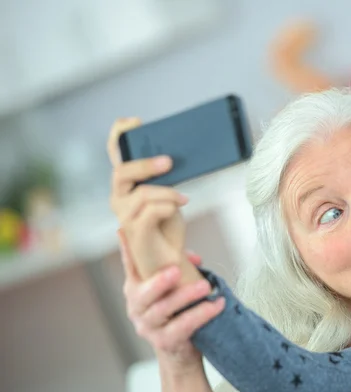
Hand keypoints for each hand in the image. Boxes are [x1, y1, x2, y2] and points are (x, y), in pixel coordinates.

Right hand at [107, 117, 194, 281]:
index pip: (115, 154)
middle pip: (122, 172)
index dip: (119, 135)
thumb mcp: (169, 193)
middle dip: (145, 165)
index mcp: (127, 183)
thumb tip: (176, 157)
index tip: (135, 122)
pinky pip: (151, 211)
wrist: (170, 257)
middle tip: (169, 162)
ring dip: (167, 193)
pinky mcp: (134, 232)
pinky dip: (169, 207)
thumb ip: (166, 177)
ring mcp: (124, 216)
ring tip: (182, 198)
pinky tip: (179, 207)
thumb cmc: (167, 224)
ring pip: (142, 194)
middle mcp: (119, 197)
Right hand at [118, 229, 225, 370]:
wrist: (180, 350)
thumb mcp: (177, 285)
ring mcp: (147, 326)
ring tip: (205, 286)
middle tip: (176, 270)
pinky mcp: (163, 341)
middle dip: (159, 281)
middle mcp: (136, 307)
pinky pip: (183, 326)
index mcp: (136, 288)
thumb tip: (194, 258)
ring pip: (163, 309)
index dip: (126, 250)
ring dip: (186, 296)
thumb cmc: (178, 310)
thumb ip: (181, 266)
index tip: (125, 231)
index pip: (130, 266)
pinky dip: (201, 314)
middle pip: (143, 293)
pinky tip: (216, 305)